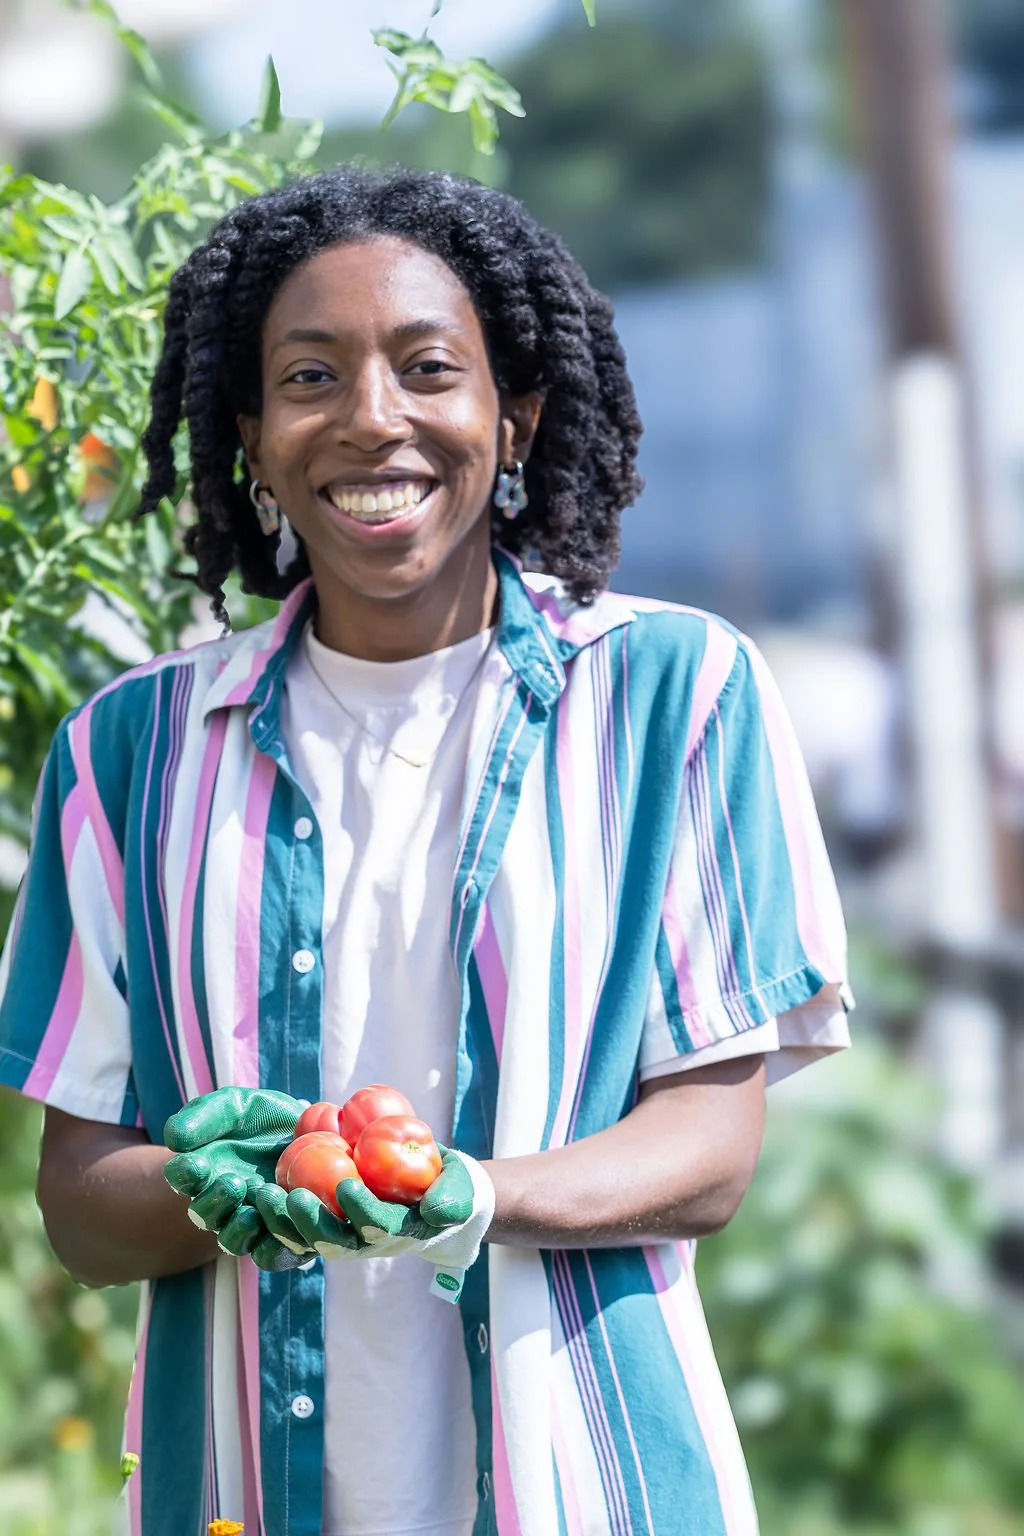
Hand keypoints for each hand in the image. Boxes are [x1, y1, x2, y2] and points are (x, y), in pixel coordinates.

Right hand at [163, 1088, 310, 1270]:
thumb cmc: (261, 1116)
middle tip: (234, 1183)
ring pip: (232, 1240)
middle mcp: (220, 1201)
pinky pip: (270, 1253)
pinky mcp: (279, 1234)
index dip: (184, 1174)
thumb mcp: (233, 1106)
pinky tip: (284, 1229)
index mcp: (201, 1170)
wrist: (305, 1130)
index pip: (182, 1176)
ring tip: (253, 1211)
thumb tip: (174, 1139)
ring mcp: (249, 1220)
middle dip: (214, 1202)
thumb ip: (203, 1117)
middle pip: (205, 1215)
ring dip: (239, 1229)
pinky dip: (273, 1247)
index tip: (196, 1164)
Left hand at [278, 1146, 494, 1299]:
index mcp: (397, 1232)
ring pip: (307, 1239)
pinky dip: (274, 1214)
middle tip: (292, 1196)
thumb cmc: (444, 1185)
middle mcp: (365, 1242)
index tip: (347, 1183)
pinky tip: (257, 1191)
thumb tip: (434, 1211)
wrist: (427, 1188)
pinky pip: (294, 1226)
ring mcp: (342, 1236)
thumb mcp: (457, 1188)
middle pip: (333, 1242)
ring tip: (264, 1194)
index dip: (362, 1210)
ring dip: (282, 1221)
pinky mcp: (324, 1224)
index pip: (376, 1227)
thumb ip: (451, 1199)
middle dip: (311, 1222)